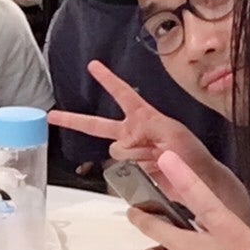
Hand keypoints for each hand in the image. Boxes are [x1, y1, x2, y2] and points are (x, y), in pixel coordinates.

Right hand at [47, 60, 237, 207]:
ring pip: (114, 152)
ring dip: (134, 155)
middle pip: (97, 125)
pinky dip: (131, 171)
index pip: (122, 93)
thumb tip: (124, 140)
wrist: (197, 183)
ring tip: (156, 159)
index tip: (92, 65)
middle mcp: (131, 133)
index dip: (107, 79)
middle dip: (73, 120)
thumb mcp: (173, 132)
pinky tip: (149, 171)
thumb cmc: (191, 153)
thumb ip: (147, 129)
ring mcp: (129, 154)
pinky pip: (116, 171)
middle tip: (51, 116)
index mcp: (143, 117)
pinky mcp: (129, 172)